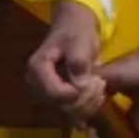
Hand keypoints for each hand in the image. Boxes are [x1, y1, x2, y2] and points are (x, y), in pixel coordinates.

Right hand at [27, 3, 103, 119]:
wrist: (74, 27)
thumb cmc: (77, 31)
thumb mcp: (80, 41)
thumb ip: (78, 61)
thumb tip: (80, 85)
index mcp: (38, 67)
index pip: (55, 93)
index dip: (77, 93)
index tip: (95, 81)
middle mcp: (37, 82)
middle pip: (61, 104)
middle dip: (85, 98)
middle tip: (101, 83)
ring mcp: (46, 91)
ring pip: (67, 110)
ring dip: (88, 104)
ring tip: (101, 87)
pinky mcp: (56, 96)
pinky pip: (70, 111)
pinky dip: (85, 109)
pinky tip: (98, 100)